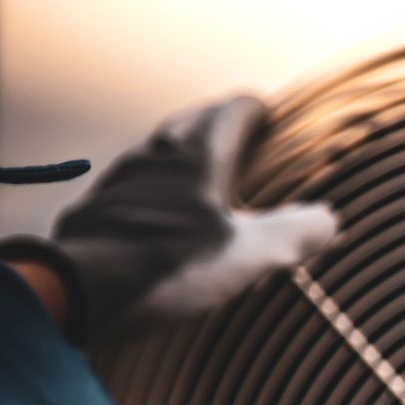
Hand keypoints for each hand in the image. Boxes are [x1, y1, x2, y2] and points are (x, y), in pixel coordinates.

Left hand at [0, 96, 336, 341]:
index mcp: (195, 156)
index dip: (256, 110)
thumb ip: (295, 234)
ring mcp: (119, 182)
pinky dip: (158, 193)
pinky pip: (135, 189)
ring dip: (186, 159)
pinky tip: (165, 220)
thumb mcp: (248, 256)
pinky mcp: (95, 212)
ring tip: (207, 180)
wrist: (75, 293)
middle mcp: (154, 157)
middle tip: (244, 139)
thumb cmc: (167, 268)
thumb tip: (328, 220)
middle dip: (220, 125)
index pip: (231, 112)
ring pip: (159, 154)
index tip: (271, 114)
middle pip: (191, 124)